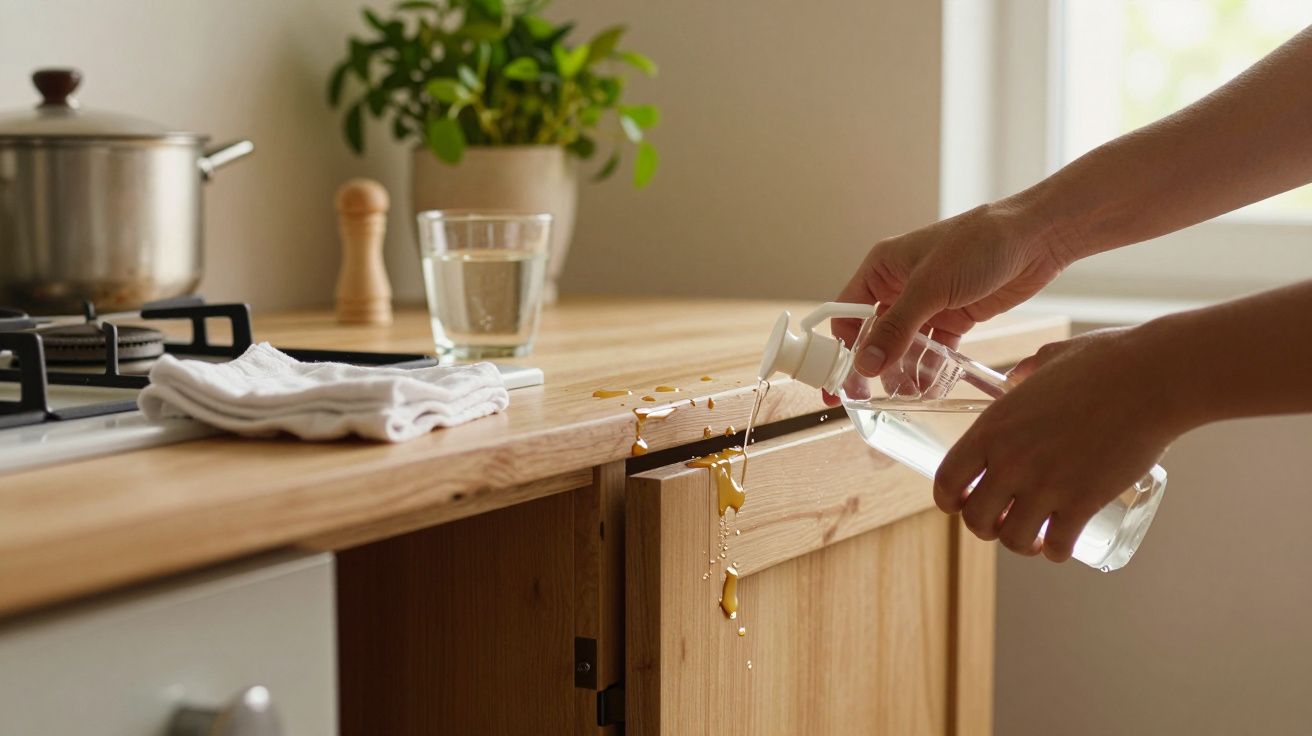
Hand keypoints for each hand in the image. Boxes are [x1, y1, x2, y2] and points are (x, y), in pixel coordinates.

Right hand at [827, 198, 1069, 406]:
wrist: (1035, 238)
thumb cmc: (978, 244)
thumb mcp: (930, 287)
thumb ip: (896, 328)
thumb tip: (864, 365)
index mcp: (883, 268)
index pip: (847, 312)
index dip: (841, 346)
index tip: (839, 379)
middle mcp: (900, 285)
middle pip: (874, 333)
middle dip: (871, 365)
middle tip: (866, 397)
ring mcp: (928, 303)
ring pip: (904, 345)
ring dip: (902, 371)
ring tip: (902, 398)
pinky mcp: (955, 316)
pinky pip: (934, 349)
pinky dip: (930, 369)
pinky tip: (930, 389)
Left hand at [933, 327, 1181, 561]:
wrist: (1153, 377)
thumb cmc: (1105, 361)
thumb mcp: (1048, 359)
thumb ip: (1026, 371)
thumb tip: (1017, 377)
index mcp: (992, 427)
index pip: (947, 481)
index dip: (949, 500)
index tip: (962, 503)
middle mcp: (1010, 461)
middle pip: (975, 519)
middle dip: (985, 526)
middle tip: (1003, 521)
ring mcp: (1046, 484)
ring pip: (1013, 539)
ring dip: (1021, 544)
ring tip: (1032, 538)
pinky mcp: (1083, 501)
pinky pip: (1057, 546)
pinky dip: (1056, 552)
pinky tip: (1060, 546)